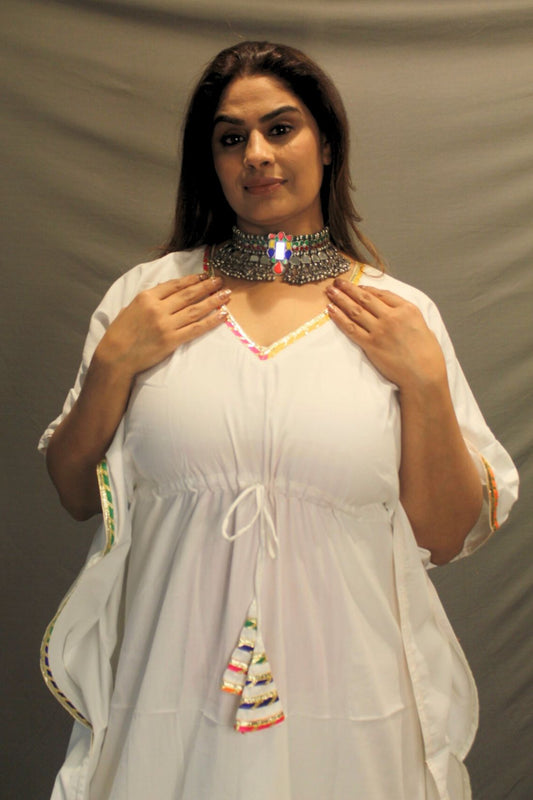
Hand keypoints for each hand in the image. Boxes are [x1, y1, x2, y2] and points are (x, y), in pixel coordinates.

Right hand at [96, 273, 229, 377]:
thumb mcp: (130, 308)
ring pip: (195, 309)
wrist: (115, 356)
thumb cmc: (120, 333)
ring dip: (213, 301)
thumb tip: (164, 293)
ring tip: (226, 294)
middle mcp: (157, 308)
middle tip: (220, 280)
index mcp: (146, 297)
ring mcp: (166, 324)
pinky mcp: (172, 340)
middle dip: (207, 286)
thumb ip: (148, 300)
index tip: (204, 275)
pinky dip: (211, 321)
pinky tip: (222, 316)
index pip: (174, 285)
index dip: (191, 280)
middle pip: (188, 294)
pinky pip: (196, 328)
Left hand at [326, 280, 446, 389]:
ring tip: (330, 291)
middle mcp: (392, 316)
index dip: (367, 288)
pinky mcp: (371, 344)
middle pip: (366, 298)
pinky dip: (339, 317)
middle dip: (349, 288)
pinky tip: (331, 310)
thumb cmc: (428, 355)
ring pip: (355, 310)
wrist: (423, 375)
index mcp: (407, 309)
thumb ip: (407, 316)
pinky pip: (350, 328)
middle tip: (338, 281)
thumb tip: (395, 311)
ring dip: (341, 299)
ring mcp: (380, 330)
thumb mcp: (423, 326)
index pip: (383, 294)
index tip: (358, 286)